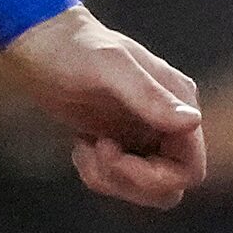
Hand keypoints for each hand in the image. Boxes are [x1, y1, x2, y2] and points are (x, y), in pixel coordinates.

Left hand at [2, 8, 207, 208]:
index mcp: (177, 101)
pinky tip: (80, 144)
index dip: (156, 177)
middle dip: (130, 181)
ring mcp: (144, 134)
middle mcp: (167, 121)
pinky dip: (96, 173)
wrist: (40, 42)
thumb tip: (192, 121)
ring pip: (144, 189)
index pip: (190, 168)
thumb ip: (149, 96)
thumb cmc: (75, 48)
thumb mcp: (111, 68)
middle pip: (169, 186)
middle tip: (99, 150)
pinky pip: (119, 180)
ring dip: (110, 179)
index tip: (114, 155)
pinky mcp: (120, 142)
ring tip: (85, 146)